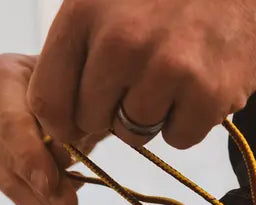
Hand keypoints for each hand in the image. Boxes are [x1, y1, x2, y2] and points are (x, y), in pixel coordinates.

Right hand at [0, 53, 101, 204]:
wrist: (66, 87)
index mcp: (0, 75)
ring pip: (9, 180)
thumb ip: (71, 119)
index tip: (50, 184)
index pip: (10, 123)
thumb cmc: (75, 82)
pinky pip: (14, 191)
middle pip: (7, 156)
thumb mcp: (80, 92)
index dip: (29, 157)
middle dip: (41, 188)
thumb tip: (62, 156)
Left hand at [27, 0, 255, 149]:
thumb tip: (63, 123)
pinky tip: (202, 83)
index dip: (63, 120)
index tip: (79, 122)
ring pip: (134, 135)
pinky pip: (178, 139)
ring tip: (177, 73)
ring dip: (154, 116)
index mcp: (86, 13)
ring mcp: (165, 70)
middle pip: (92, 123)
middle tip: (143, 80)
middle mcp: (120, 43)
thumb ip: (82, 50)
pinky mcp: (206, 94)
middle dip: (112, 113)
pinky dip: (190, 122)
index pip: (48, 99)